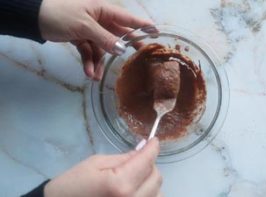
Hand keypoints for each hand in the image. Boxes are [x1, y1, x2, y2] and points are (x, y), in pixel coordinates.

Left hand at [38, 0, 152, 79]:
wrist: (34, 18)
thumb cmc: (60, 14)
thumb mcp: (84, 26)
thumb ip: (105, 38)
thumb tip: (122, 49)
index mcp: (103, 10)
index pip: (127, 18)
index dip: (142, 25)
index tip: (155, 32)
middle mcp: (99, 19)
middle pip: (117, 35)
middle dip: (125, 47)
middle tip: (138, 57)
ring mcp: (89, 30)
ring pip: (101, 48)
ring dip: (99, 62)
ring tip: (96, 76)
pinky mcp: (80, 38)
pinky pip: (89, 52)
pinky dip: (89, 62)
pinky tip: (88, 73)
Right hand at [44, 138, 161, 196]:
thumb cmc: (73, 185)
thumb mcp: (96, 164)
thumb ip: (123, 158)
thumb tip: (143, 150)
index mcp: (121, 185)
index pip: (147, 161)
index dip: (152, 148)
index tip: (153, 141)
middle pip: (156, 177)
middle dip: (150, 164)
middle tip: (138, 159)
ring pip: (158, 192)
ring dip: (150, 181)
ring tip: (136, 176)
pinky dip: (148, 193)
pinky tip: (136, 189)